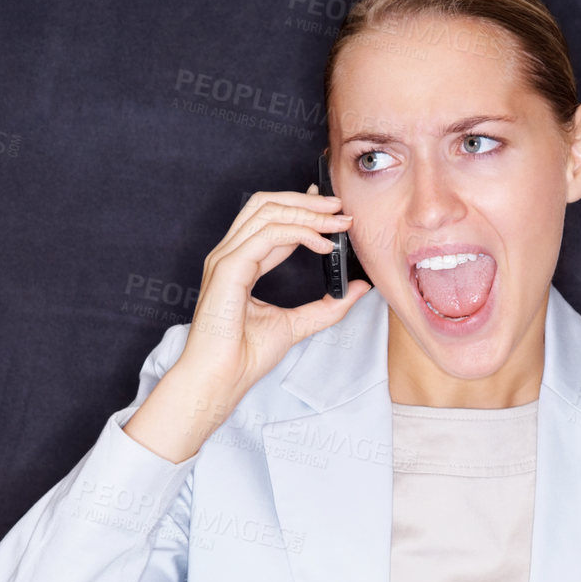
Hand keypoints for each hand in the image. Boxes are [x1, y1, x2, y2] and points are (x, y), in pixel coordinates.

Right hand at [123, 184, 370, 462]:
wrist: (221, 379)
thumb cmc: (245, 357)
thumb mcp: (296, 325)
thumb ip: (327, 306)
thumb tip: (358, 288)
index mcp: (239, 263)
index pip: (269, 220)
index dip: (302, 210)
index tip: (333, 213)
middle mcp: (229, 255)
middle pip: (266, 204)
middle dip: (306, 202)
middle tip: (340, 208)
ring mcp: (226, 258)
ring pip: (267, 212)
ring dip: (307, 213)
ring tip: (337, 222)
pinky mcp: (229, 268)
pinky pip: (269, 235)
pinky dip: (300, 233)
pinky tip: (322, 245)